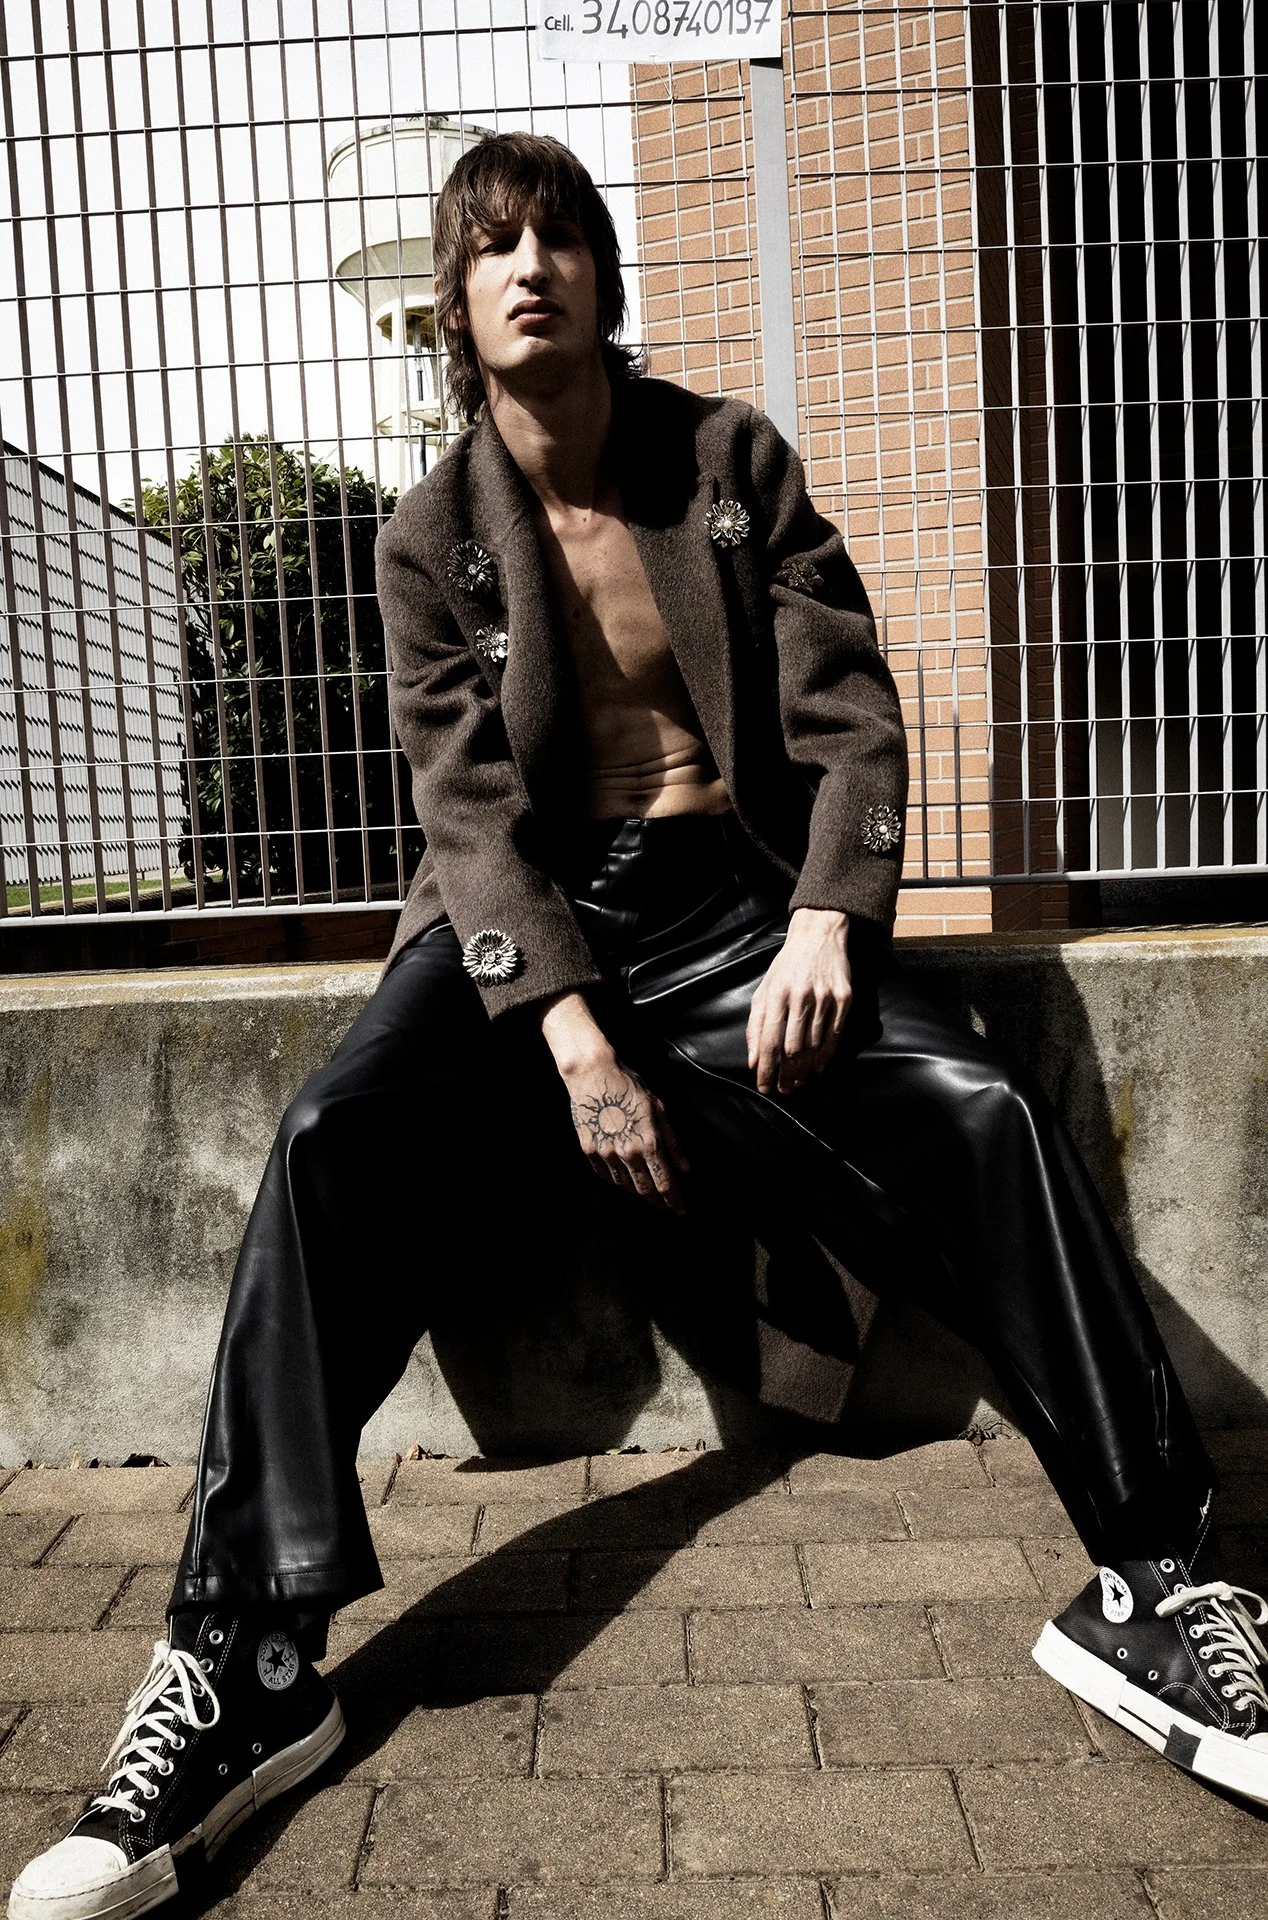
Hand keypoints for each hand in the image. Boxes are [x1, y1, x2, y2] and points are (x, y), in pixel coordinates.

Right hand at [560, 1052, 690, 1213]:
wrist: (593, 1075)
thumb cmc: (629, 1086)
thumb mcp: (658, 1109)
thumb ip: (672, 1141)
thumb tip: (684, 1168)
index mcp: (648, 1143)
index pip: (665, 1183)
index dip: (674, 1200)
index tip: (680, 1210)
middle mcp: (627, 1154)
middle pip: (644, 1190)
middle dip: (657, 1200)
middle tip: (664, 1204)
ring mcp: (606, 1154)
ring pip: (624, 1185)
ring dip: (637, 1192)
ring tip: (646, 1192)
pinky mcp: (590, 1150)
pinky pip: (605, 1175)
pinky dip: (617, 1181)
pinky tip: (623, 1179)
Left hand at [747, 907, 851, 1093]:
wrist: (818, 936)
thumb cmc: (787, 966)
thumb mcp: (764, 989)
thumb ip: (756, 1025)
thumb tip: (754, 1061)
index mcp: (776, 994)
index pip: (769, 1041)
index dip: (767, 1070)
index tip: (764, 1087)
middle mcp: (800, 996)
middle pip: (793, 1048)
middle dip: (786, 1075)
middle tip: (784, 1089)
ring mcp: (825, 997)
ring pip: (814, 1045)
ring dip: (805, 1069)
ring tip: (798, 1082)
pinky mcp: (844, 998)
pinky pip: (835, 1035)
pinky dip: (826, 1055)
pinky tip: (818, 1068)